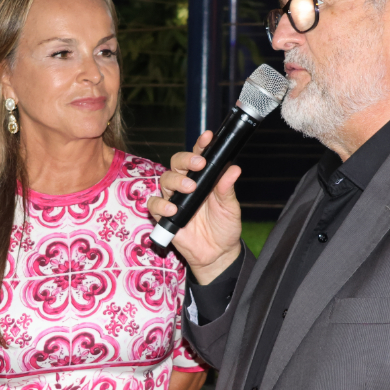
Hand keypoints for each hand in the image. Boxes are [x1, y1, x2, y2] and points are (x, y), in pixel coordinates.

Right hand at [148, 130, 242, 282]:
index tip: (208, 136)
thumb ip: (227, 189)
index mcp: (203, 179)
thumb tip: (234, 168)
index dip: (201, 145)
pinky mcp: (165, 216)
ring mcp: (174, 199)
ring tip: (190, 188)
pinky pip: (155, 205)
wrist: (218, 253)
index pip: (198, 156)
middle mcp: (186, 185)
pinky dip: (161, 205)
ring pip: (165, 180)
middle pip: (177, 163)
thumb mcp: (230, 207)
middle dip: (186, 159)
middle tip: (199, 163)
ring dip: (176, 180)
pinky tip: (174, 209)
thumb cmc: (225, 227)